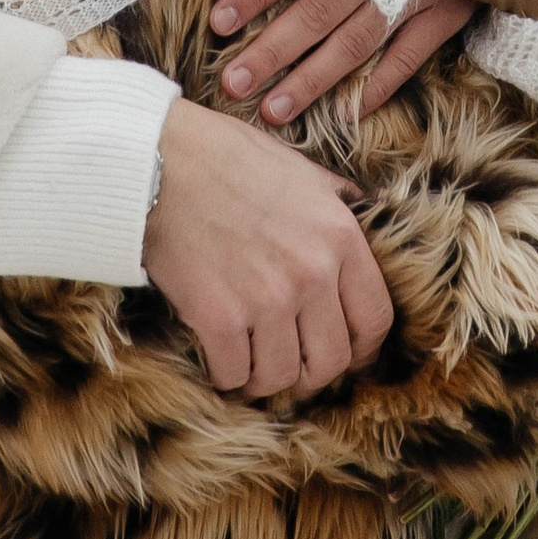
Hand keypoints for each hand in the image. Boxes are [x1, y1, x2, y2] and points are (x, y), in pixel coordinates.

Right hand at [140, 94, 393, 397]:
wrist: (161, 161)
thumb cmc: (230, 159)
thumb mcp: (304, 171)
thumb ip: (341, 203)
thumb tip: (369, 214)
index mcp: (340, 236)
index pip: (376, 319)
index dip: (363, 348)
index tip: (346, 354)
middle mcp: (312, 273)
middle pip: (332, 361)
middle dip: (312, 373)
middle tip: (292, 364)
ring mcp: (266, 299)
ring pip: (281, 377)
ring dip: (265, 379)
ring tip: (252, 364)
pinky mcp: (219, 318)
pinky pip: (233, 375)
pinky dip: (225, 376)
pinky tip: (219, 359)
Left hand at [213, 0, 478, 123]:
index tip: (219, 22)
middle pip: (319, 11)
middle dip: (273, 49)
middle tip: (232, 83)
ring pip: (358, 41)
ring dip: (315, 78)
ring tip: (274, 109)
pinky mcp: (453, 8)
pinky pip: (413, 53)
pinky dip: (383, 82)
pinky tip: (351, 111)